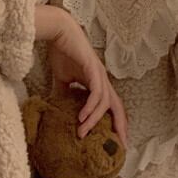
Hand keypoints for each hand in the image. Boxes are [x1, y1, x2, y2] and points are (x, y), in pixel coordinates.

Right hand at [46, 14, 128, 146]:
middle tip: (120, 145)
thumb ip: (63, 94)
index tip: (116, 140)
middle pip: (118, 107)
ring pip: (105, 102)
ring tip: (83, 133)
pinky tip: (83, 117)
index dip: (116, 122)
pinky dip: (91, 106)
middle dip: (120, 126)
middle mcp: (103, 79)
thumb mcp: (62, 79)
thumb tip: (57, 110)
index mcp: (98, 82)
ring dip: (95, 120)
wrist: (59, 32)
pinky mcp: (92, 68)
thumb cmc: (62, 52)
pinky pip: (96, 92)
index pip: (112, 106)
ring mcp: (99, 74)